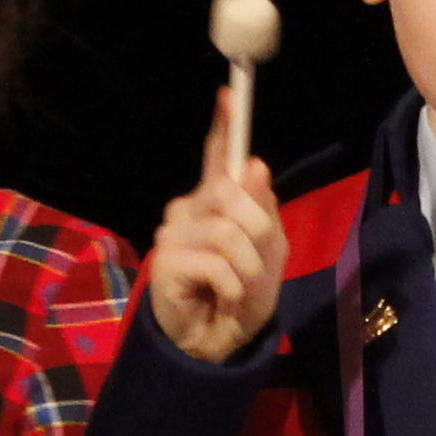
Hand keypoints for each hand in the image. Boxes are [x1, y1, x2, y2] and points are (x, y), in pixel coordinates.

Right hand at [145, 108, 289, 362]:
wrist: (218, 340)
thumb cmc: (243, 293)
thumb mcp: (268, 251)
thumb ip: (263, 210)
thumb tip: (253, 164)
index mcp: (215, 201)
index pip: (217, 157)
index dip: (224, 126)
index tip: (230, 95)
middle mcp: (189, 207)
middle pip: (231, 192)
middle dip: (258, 229)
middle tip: (257, 261)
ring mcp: (174, 232)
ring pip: (229, 231)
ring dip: (249, 267)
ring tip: (241, 288)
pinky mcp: (166, 260)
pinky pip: (217, 262)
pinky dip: (234, 286)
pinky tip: (224, 298)